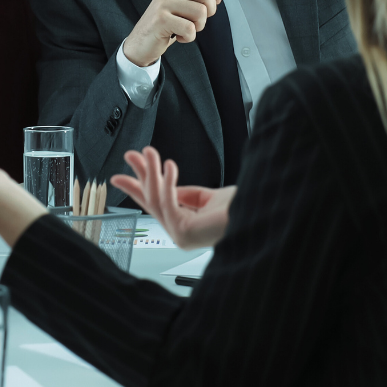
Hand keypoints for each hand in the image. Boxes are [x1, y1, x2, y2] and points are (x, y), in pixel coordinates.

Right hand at [111, 146, 234, 248]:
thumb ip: (185, 194)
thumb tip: (166, 183)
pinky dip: (167, 181)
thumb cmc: (242, 211)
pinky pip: (169, 201)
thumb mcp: (207, 198)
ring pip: (156, 199)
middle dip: (139, 176)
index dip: (142, 186)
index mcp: (185, 227)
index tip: (133, 169)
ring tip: (148, 152)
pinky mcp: (182, 231)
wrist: (256, 216)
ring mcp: (179, 235)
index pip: (157, 205)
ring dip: (150, 172)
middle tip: (130, 156)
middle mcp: (179, 233)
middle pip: (150, 202)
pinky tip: (169, 165)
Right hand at [121, 0, 224, 68]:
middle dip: (210, 11)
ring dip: (199, 26)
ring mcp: (164, 3)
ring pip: (201, 12)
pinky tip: (180, 36)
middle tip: (198, 20)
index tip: (216, 1)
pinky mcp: (161, 19)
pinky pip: (190, 28)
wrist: (141, 41)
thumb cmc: (164, 24)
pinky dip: (189, 37)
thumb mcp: (178, 3)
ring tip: (187, 29)